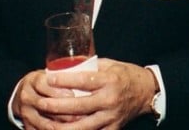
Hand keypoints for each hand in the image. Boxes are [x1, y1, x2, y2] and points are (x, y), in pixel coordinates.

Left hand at [14, 59, 155, 129]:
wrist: (146, 92)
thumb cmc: (125, 75)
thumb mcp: (110, 65)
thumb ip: (90, 67)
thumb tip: (66, 67)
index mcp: (109, 81)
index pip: (83, 81)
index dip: (64, 81)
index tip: (49, 78)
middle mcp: (110, 100)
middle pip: (79, 106)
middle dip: (57, 106)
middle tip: (41, 103)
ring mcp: (112, 117)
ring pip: (83, 126)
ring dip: (63, 127)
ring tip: (47, 124)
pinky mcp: (113, 129)